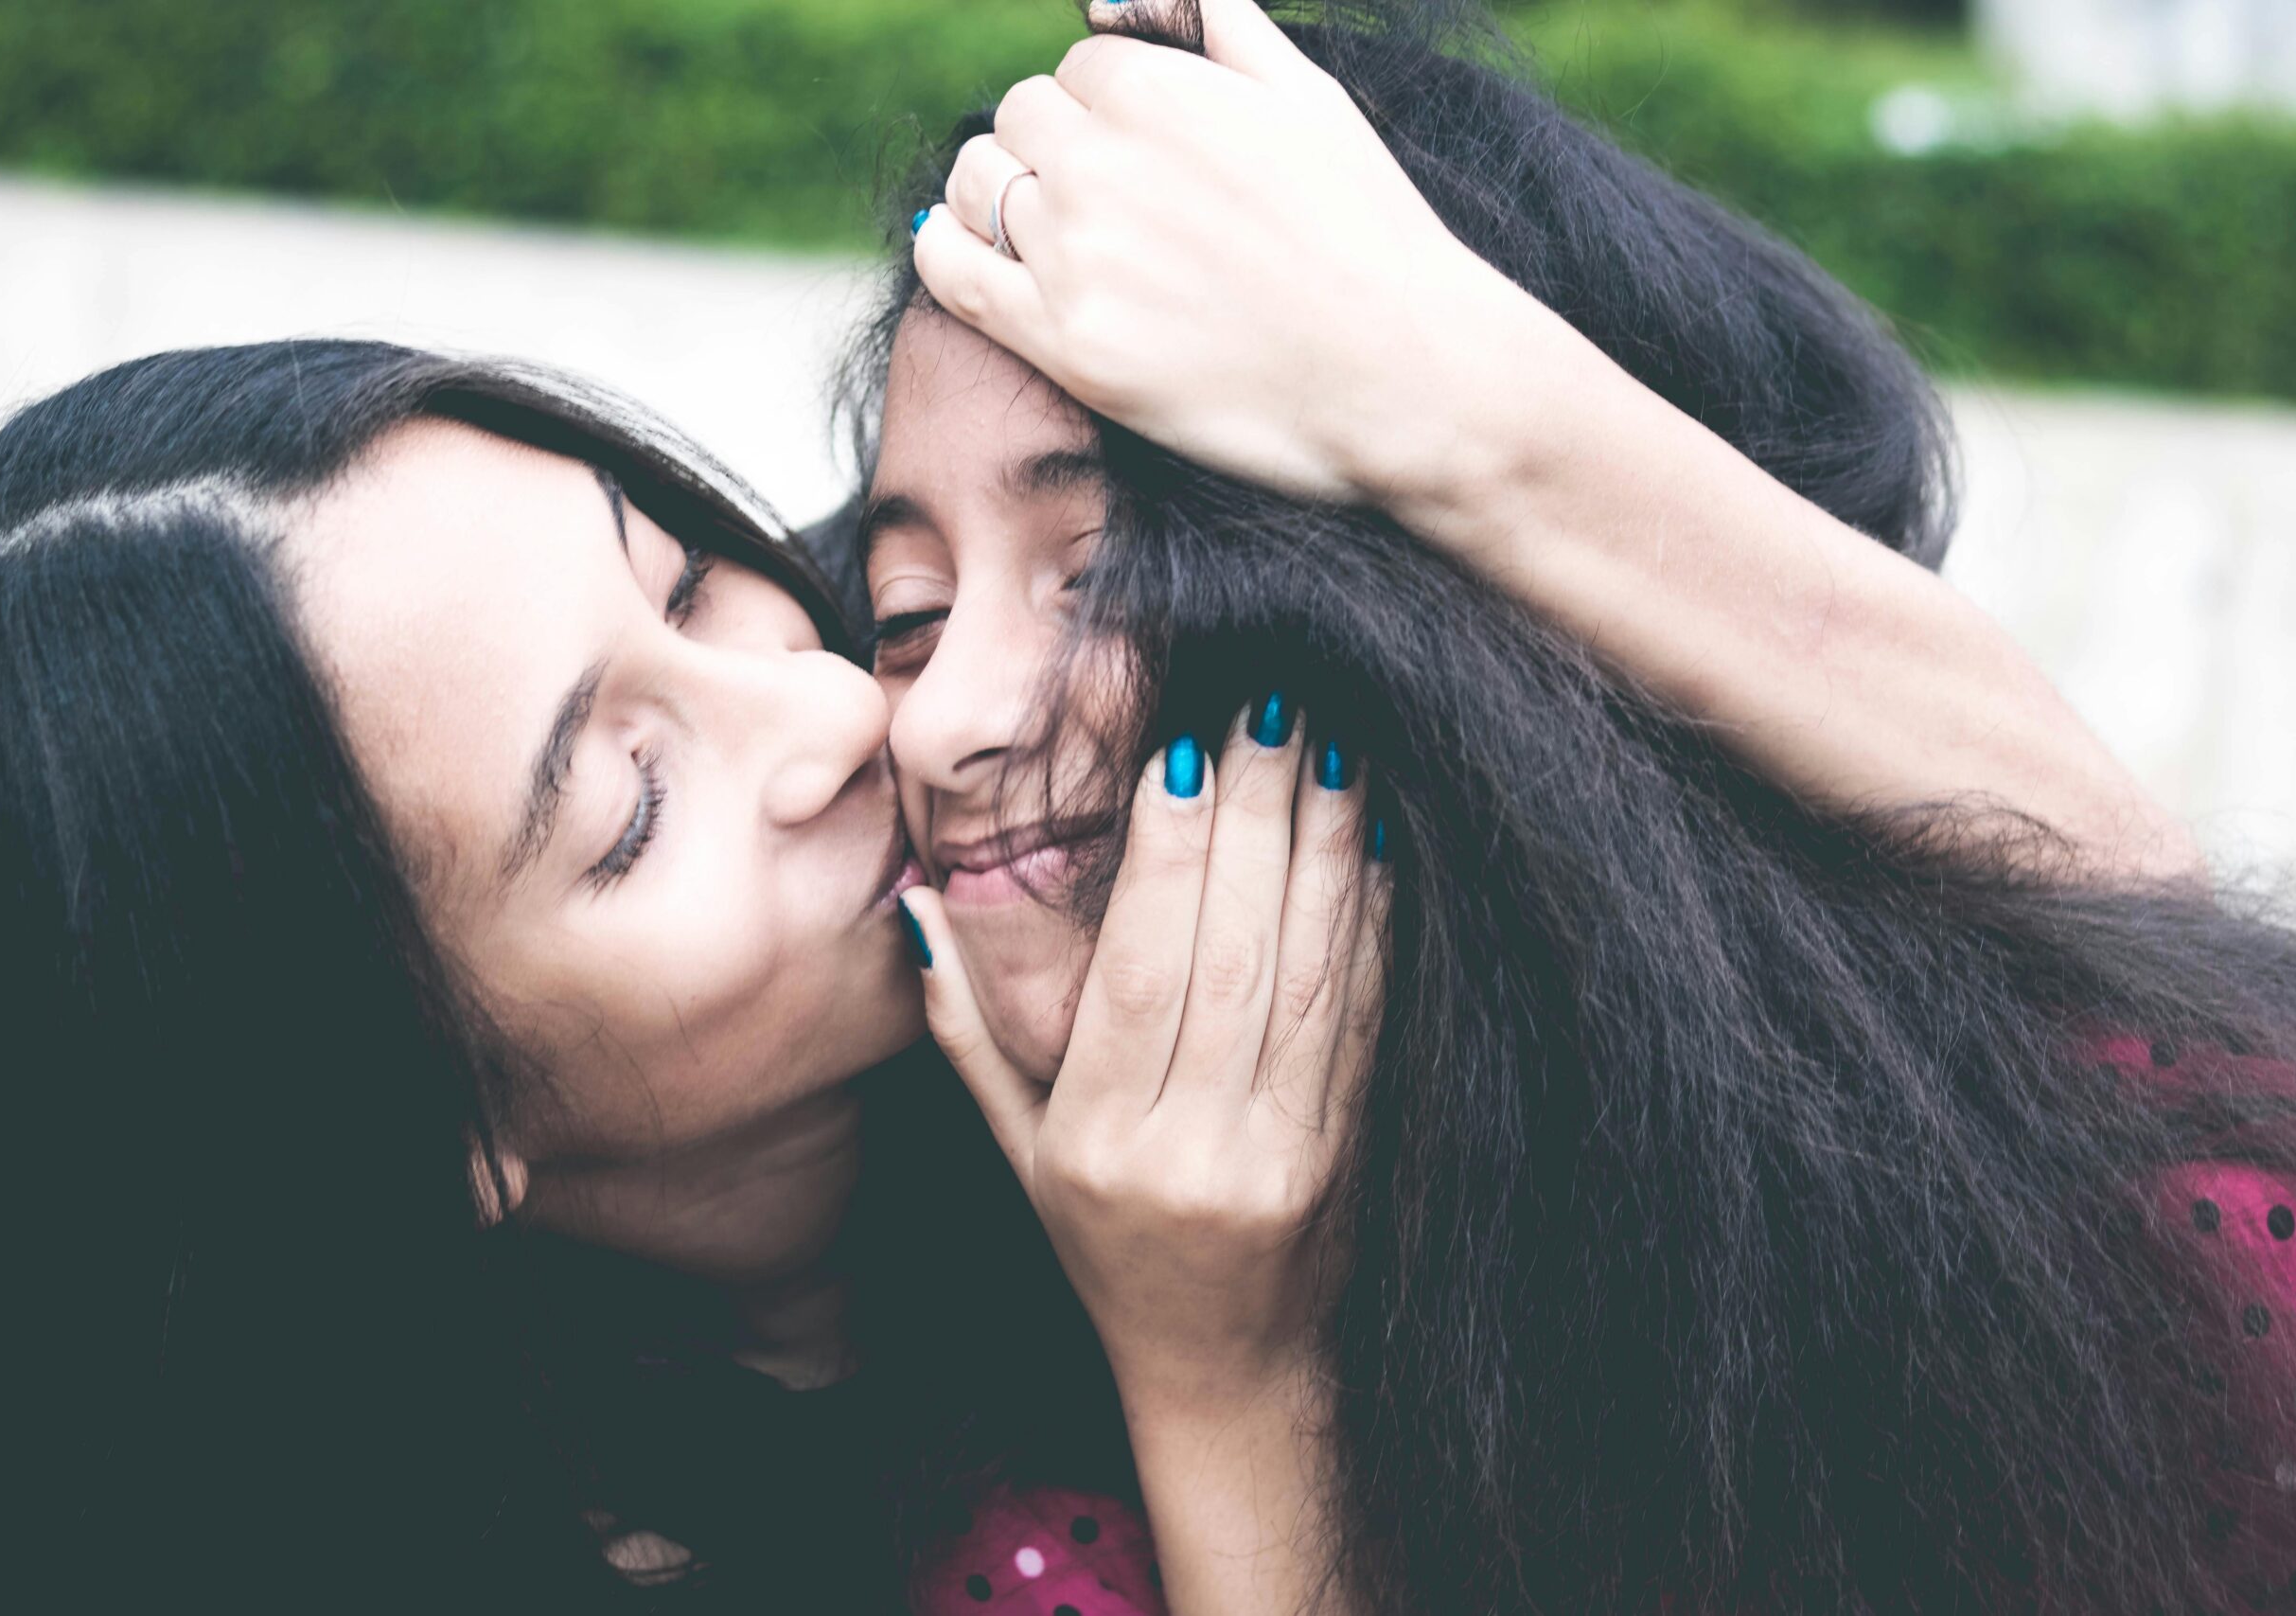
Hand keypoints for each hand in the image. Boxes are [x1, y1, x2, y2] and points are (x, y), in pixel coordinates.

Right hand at [897, 702, 1387, 1406]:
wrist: (1230, 1372)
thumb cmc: (1107, 1251)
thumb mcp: (1019, 1157)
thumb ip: (968, 1035)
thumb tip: (921, 908)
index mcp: (1100, 1141)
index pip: (1138, 970)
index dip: (1167, 855)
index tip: (1184, 750)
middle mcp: (1194, 1146)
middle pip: (1232, 954)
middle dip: (1254, 820)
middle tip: (1270, 707)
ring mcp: (1283, 1153)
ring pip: (1308, 973)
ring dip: (1325, 848)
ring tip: (1330, 745)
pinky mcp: (1349, 1151)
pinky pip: (1361, 1017)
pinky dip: (1370, 923)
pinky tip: (1373, 844)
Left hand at [913, 0, 1537, 505]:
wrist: (1399, 373)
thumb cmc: (1368, 233)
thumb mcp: (1307, 96)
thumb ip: (1217, 24)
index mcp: (1154, 91)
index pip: (1074, 69)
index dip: (1102, 107)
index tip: (1141, 153)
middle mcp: (1098, 164)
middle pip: (1017, 121)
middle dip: (1052, 147)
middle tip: (1107, 200)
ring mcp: (1073, 255)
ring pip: (980, 188)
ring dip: (1006, 199)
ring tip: (1056, 233)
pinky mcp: (1062, 344)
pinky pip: (951, 270)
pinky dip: (945, 246)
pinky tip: (964, 246)